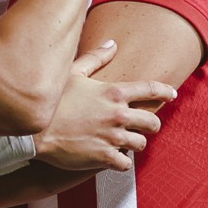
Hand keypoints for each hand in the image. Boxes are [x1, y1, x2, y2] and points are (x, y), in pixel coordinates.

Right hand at [34, 44, 174, 171]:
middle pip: (152, 122)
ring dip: (135, 143)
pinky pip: (125, 164)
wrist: (35, 131)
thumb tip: (112, 43)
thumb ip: (96, 58)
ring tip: (126, 142)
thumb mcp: (73, 72)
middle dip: (151, 124)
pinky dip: (121, 162)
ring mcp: (113, 138)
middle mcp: (118, 115)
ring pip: (141, 144)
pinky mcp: (104, 157)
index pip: (150, 89)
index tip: (172, 94)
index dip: (165, 91)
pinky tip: (113, 157)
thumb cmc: (53, 100)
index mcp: (114, 92)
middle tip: (145, 126)